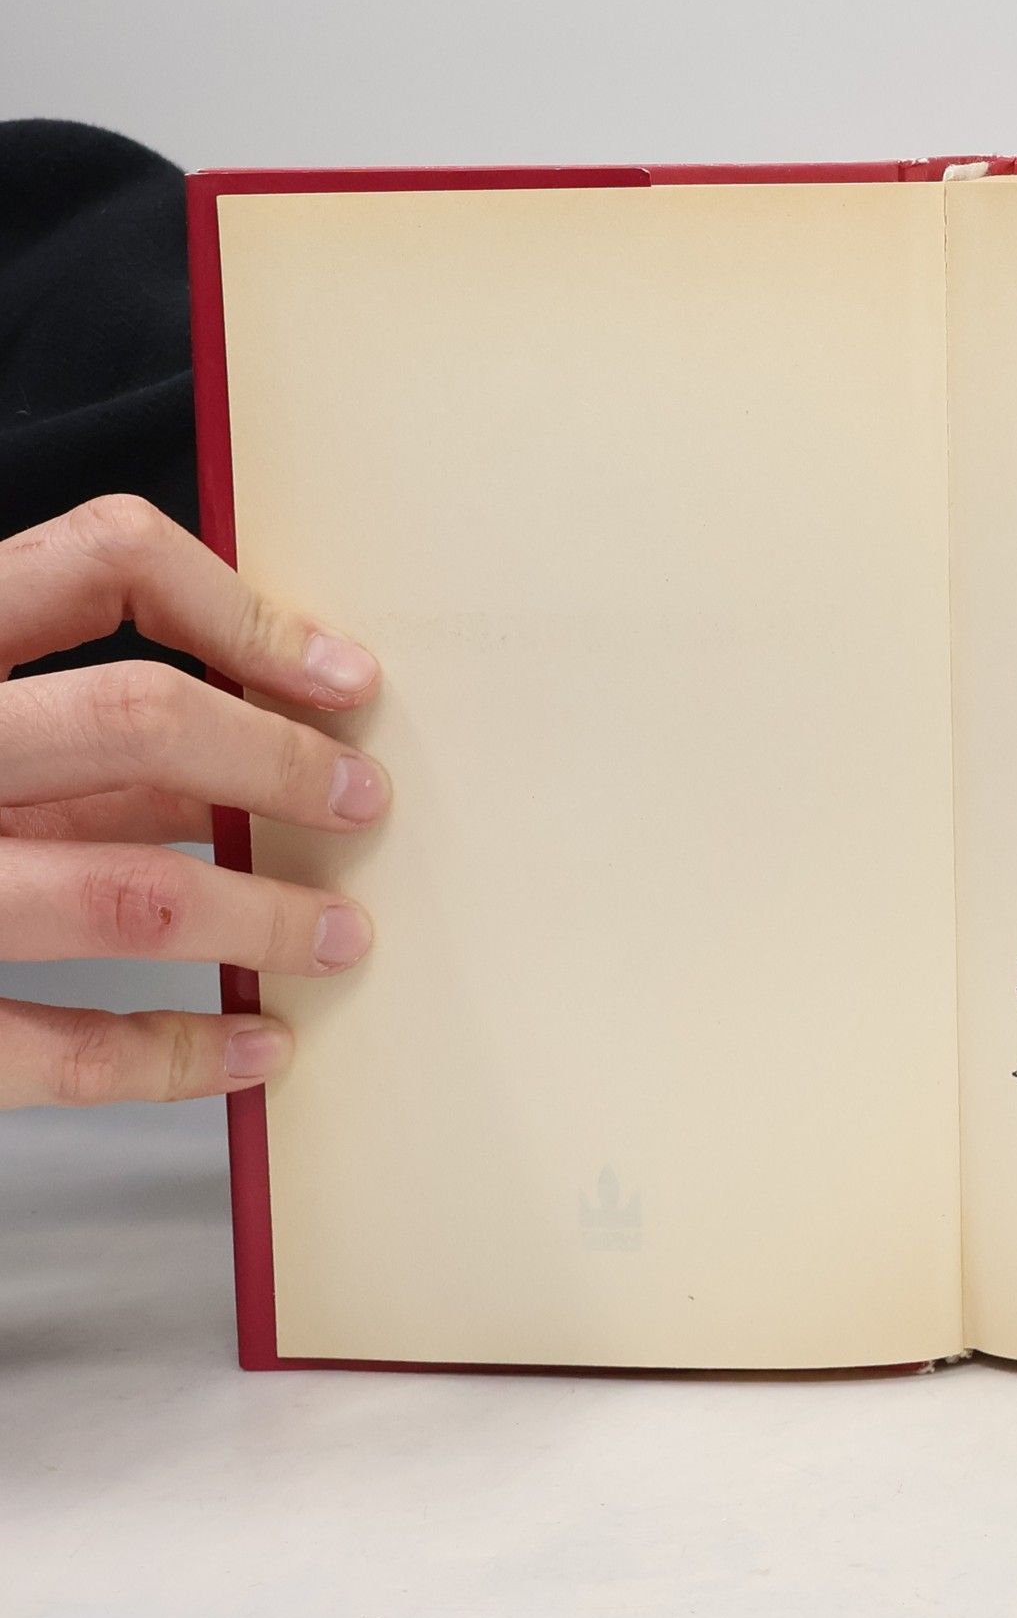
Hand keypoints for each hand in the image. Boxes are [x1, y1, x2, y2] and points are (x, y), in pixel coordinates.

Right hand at [0, 496, 387, 1106]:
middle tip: (361, 801)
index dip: (243, 609)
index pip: (99, 562)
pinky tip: (256, 1049)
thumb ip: (62, 716)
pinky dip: (176, 1055)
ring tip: (340, 937)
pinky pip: (54, 1051)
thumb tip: (256, 733)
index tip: (346, 677)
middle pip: (136, 717)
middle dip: (279, 760)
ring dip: (262, 917)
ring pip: (126, 892)